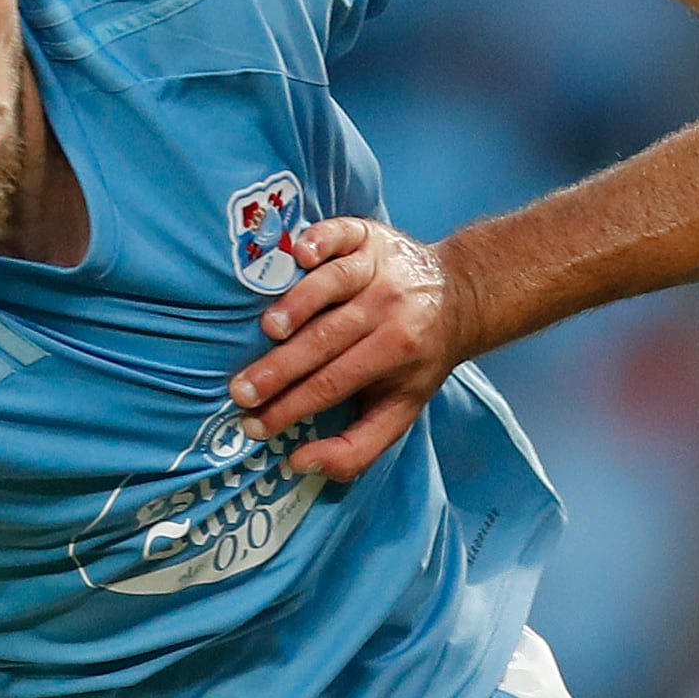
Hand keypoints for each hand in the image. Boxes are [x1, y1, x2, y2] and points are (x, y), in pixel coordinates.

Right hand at [231, 219, 471, 476]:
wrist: (457, 296)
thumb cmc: (415, 360)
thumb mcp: (400, 409)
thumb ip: (357, 446)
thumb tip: (301, 463)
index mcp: (398, 351)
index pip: (335, 383)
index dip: (294, 406)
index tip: (255, 425)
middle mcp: (390, 307)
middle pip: (328, 339)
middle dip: (282, 368)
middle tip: (241, 391)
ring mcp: (378, 266)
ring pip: (333, 286)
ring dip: (299, 305)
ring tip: (267, 331)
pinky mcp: (366, 234)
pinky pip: (340, 234)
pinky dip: (320, 241)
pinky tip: (299, 253)